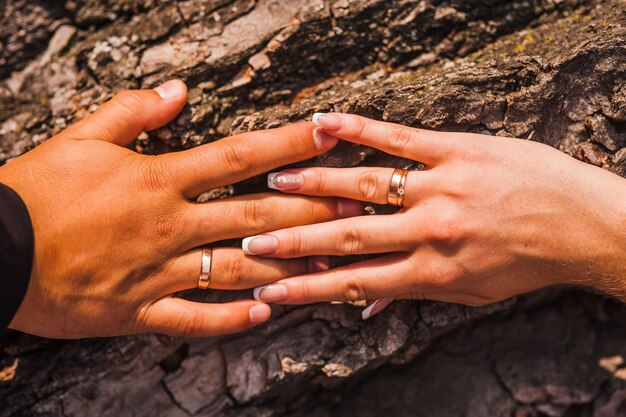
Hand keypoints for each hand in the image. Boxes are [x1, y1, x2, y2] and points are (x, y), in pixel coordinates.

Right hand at [0, 83, 360, 337]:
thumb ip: (133, 112)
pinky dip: (231, 319)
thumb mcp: (79, 137)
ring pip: (236, 270)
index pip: (238, 156)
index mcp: (158, 179)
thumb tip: (179, 92)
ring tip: (330, 261)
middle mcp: (169, 226)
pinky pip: (194, 320)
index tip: (326, 131)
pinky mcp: (140, 311)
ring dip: (286, 266)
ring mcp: (158, 273)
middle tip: (354, 204)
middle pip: (254, 216)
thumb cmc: (36, 192)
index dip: (287, 143)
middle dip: (309, 209)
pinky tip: (267, 312)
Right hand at [243, 113, 625, 312]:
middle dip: (294, 239)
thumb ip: (413, 297)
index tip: (270, 287)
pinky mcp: (457, 149)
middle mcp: (430, 230)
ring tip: (274, 182)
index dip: (308, 287)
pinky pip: (400, 137)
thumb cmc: (525, 263)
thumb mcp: (470, 294)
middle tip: (252, 239)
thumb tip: (364, 312)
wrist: (583, 225)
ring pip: (365, 183)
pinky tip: (323, 124)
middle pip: (348, 235)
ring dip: (315, 184)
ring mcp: (442, 186)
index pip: (355, 281)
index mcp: (432, 272)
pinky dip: (359, 128)